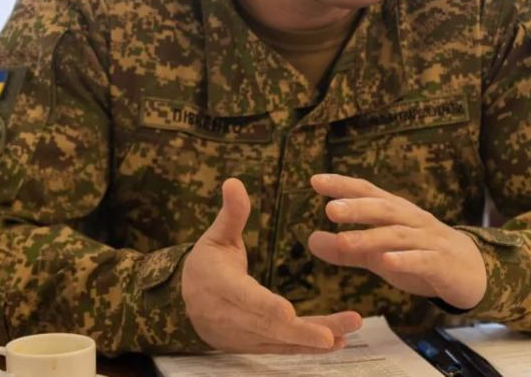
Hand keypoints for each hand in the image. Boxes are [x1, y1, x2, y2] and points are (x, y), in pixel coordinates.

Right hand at [181, 177, 362, 352]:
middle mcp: (229, 317)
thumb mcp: (215, 236)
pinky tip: (337, 341)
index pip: (244, 298)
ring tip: (346, 333)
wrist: (184, 302)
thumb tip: (234, 181)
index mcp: (219, 285)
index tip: (288, 312)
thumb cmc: (205, 263)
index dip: (265, 307)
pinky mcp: (252, 345)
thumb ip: (231, 214)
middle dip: (302, 331)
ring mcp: (241, 336)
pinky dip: (306, 347)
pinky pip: (281, 349)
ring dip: (312, 340)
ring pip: (279, 341)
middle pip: (267, 327)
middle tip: (335, 332)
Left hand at [307, 174, 487, 309]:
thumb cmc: (419, 256)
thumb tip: (309, 240)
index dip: (343, 186)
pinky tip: (386, 262)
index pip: (368, 193)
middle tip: (330, 209)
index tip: (315, 180)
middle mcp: (411, 220)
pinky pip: (422, 260)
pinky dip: (404, 260)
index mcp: (395, 212)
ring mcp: (428, 240)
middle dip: (357, 207)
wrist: (471, 271)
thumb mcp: (379, 254)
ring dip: (371, 237)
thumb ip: (347, 249)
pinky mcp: (441, 263)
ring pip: (398, 235)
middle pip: (383, 209)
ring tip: (344, 241)